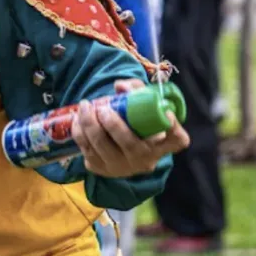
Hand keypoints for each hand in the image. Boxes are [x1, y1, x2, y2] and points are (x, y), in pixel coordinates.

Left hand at [72, 78, 188, 177]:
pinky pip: (86, 149)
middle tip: (102, 108)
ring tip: (85, 106)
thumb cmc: (133, 123)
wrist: (114, 148)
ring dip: (89, 124)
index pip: (177, 140)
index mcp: (161, 144)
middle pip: (131, 145)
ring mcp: (121, 167)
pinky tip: (79, 118)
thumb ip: (134, 90)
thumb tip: (120, 86)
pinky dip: (80, 131)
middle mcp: (144, 159)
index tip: (166, 114)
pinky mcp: (101, 169)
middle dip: (114, 125)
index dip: (174, 128)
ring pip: (103, 147)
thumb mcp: (139, 105)